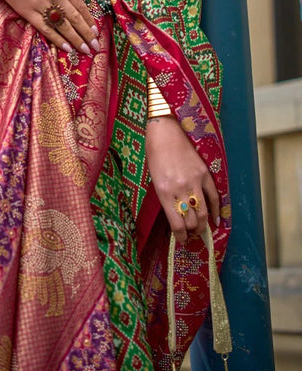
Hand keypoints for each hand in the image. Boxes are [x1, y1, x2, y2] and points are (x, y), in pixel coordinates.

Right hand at [0, 0, 98, 53]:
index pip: (80, 6)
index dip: (89, 20)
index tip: (96, 31)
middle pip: (75, 19)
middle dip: (87, 34)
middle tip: (95, 47)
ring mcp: (42, 5)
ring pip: (63, 26)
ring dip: (76, 40)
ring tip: (84, 50)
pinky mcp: (28, 12)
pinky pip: (46, 29)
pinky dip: (57, 39)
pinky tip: (66, 48)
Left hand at [146, 115, 219, 242]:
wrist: (165, 131)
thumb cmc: (155, 154)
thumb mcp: (154, 179)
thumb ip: (165, 197)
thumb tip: (176, 215)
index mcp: (164, 191)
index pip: (177, 223)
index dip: (181, 236)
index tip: (181, 239)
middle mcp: (180, 189)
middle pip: (192, 220)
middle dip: (192, 232)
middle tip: (191, 235)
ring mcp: (195, 181)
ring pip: (204, 212)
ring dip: (203, 225)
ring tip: (201, 230)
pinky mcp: (205, 173)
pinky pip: (214, 196)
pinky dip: (216, 210)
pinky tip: (215, 219)